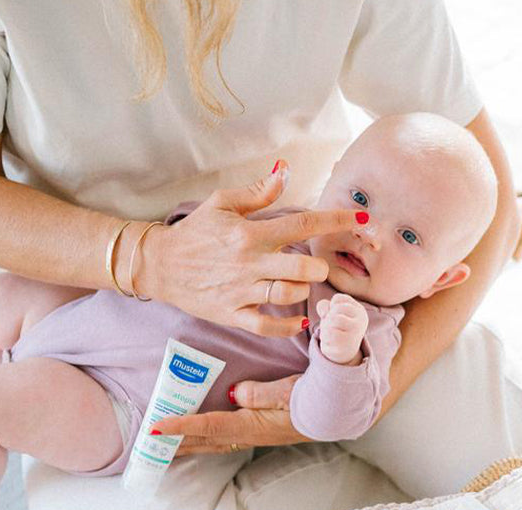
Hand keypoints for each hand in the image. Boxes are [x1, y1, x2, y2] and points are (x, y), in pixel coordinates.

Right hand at [138, 162, 367, 336]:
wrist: (159, 264)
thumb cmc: (194, 233)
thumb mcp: (222, 204)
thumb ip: (258, 192)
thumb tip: (285, 171)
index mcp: (250, 234)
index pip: (303, 223)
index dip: (338, 221)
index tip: (362, 221)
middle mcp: (249, 264)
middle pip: (303, 267)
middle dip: (319, 265)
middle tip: (317, 264)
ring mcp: (241, 292)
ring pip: (288, 295)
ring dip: (304, 290)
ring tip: (300, 284)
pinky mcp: (232, 314)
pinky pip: (267, 326)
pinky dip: (288, 325)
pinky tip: (300, 319)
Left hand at [150, 374, 309, 455]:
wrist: (338, 413)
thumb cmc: (315, 399)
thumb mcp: (291, 391)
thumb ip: (261, 393)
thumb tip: (235, 394)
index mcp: (252, 424)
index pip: (209, 426)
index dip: (182, 426)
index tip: (157, 427)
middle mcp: (248, 434)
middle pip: (203, 441)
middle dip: (175, 444)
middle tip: (147, 446)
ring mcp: (252, 436)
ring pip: (211, 443)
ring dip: (186, 445)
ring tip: (162, 448)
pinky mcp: (256, 432)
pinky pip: (221, 439)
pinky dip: (202, 440)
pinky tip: (196, 439)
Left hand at [316, 293, 367, 363]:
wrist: (342, 353)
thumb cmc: (336, 328)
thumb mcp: (330, 313)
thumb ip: (324, 306)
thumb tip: (324, 313)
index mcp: (359, 310)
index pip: (337, 299)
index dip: (330, 307)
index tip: (335, 316)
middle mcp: (360, 320)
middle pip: (336, 309)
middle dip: (328, 317)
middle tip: (331, 326)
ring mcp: (355, 333)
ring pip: (333, 320)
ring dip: (325, 327)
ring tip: (330, 334)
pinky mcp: (347, 345)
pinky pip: (330, 334)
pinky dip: (325, 337)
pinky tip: (329, 342)